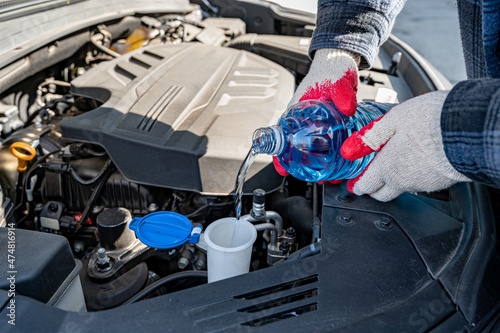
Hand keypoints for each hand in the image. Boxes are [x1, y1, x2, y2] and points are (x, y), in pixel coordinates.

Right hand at [274, 48, 359, 182]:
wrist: (342, 63)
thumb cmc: (332, 69)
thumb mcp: (337, 80)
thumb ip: (342, 93)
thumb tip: (347, 108)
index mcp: (296, 112)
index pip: (281, 137)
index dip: (280, 155)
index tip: (284, 169)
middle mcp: (302, 121)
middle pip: (297, 149)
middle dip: (306, 166)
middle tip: (321, 176)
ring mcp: (315, 125)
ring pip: (314, 150)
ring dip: (321, 164)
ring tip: (335, 175)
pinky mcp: (328, 127)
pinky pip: (327, 146)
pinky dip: (332, 156)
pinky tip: (343, 163)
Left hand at [340, 90, 469, 201]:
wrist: (470, 129)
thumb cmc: (432, 121)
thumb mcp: (393, 120)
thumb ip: (371, 136)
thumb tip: (351, 149)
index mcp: (387, 168)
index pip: (366, 186)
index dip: (357, 186)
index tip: (354, 184)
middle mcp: (404, 181)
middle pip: (382, 194)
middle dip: (373, 189)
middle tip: (368, 181)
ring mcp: (424, 185)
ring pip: (403, 189)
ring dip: (394, 181)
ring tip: (394, 165)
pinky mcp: (441, 182)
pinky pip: (421, 184)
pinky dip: (414, 176)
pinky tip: (417, 161)